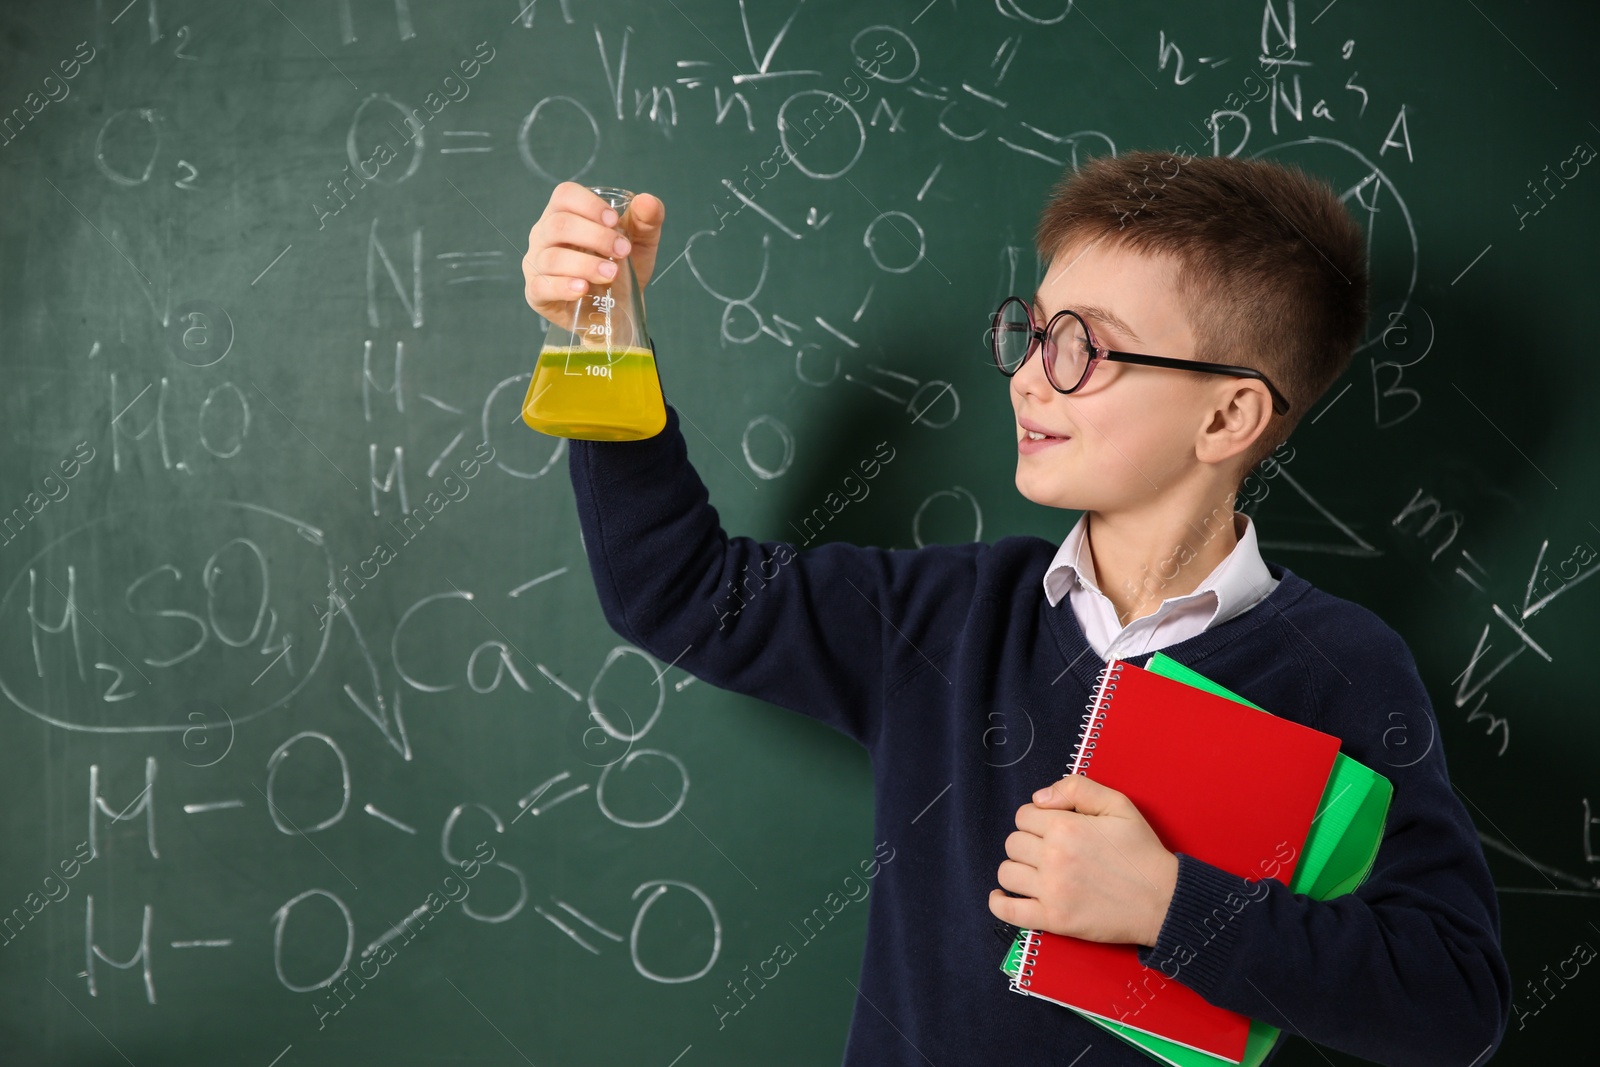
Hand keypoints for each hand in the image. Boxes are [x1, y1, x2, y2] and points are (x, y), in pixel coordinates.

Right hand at [522, 182, 665, 323]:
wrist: (618, 312)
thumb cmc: (622, 270)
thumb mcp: (641, 243)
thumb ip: (647, 220)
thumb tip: (646, 201)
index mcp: (565, 214)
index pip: (564, 195)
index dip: (589, 204)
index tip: (614, 221)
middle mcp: (544, 236)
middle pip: (559, 225)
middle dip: (596, 236)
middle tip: (622, 251)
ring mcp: (536, 265)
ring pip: (552, 257)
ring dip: (586, 264)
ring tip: (611, 273)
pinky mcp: (536, 294)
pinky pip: (541, 286)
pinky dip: (563, 287)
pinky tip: (583, 289)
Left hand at [988, 775, 1178, 946]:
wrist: (1163, 900)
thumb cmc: (1141, 852)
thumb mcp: (1119, 805)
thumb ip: (1077, 788)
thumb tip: (1038, 798)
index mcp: (1066, 827)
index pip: (1024, 816)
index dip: (1037, 819)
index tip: (1052, 829)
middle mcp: (1054, 857)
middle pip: (1013, 842)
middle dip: (1027, 843)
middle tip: (1049, 851)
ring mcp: (1051, 890)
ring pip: (1007, 872)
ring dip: (1017, 869)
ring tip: (1034, 872)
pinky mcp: (1054, 919)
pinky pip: (1008, 911)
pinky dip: (999, 903)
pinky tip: (1002, 896)